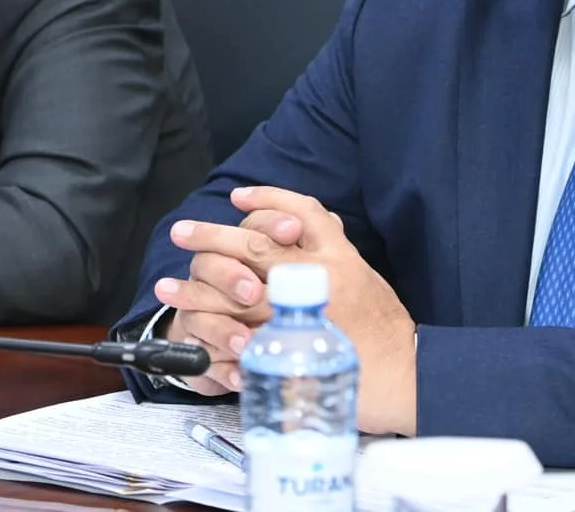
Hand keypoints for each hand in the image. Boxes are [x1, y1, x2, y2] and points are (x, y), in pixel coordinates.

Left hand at [163, 187, 417, 433]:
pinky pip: (239, 342)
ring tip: (166, 288)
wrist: (407, 376)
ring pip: (235, 295)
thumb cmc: (386, 331)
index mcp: (337, 255)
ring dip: (196, 290)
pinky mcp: (289, 355)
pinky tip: (190, 334)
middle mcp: (316, 278)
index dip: (263, 201)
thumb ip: (332, 251)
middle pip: (253, 247)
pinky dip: (212, 338)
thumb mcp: (364, 276)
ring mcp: (299, 316)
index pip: (297, 211)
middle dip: (210, 237)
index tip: (235, 198)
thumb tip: (307, 223)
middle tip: (181, 232)